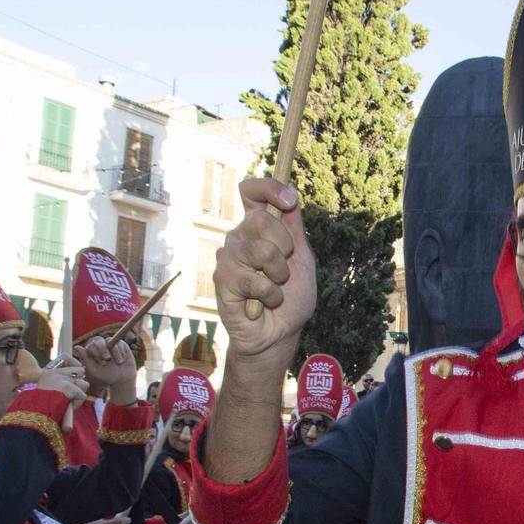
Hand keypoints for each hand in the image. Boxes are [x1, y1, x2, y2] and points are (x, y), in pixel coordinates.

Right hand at [37, 360, 89, 406]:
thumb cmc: (46, 406)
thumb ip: (64, 379)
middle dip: (79, 384)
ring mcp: (60, 379)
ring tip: (68, 402)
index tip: (77, 372)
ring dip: (79, 395)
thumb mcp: (51, 389)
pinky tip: (68, 406)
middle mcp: (55, 373)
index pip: (66, 357)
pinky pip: (82, 395)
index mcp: (49, 372)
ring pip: (84, 384)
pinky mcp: (66, 387)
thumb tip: (82, 371)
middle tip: (70, 395)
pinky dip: (78, 403)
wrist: (37, 414)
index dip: (75, 364)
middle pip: (80, 371)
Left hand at [76, 336, 137, 404]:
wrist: (122, 379)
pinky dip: (120, 352)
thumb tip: (76, 347)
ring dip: (114, 352)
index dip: (95, 353)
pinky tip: (121, 360)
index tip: (102, 364)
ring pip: (109, 340)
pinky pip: (119, 343)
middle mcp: (100, 346)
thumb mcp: (94, 370)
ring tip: (118, 362)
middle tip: (107, 359)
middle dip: (102, 349)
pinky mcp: (120, 344)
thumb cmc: (106, 375)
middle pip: (98, 340)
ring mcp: (110, 344)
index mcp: (92, 351)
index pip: (90, 346)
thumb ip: (86, 359)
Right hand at [217, 177, 316, 363]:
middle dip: (284, 246)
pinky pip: (254, 279)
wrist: (279, 334)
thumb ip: (294, 228)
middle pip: (260, 219)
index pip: (251, 192)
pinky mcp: (222, 280)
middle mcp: (238, 238)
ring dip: (279, 275)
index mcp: (256, 229)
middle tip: (283, 270)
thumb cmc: (290, 299)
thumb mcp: (302, 258)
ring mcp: (227, 258)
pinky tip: (262, 304)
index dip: (268, 188)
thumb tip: (291, 194)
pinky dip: (270, 295)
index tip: (288, 199)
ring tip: (274, 289)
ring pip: (261, 250)